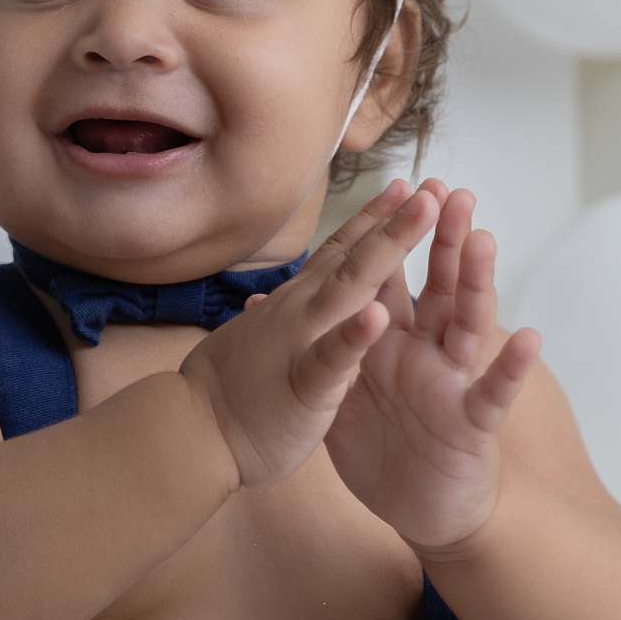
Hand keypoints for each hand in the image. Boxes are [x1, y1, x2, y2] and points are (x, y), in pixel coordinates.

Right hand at [180, 180, 439, 490]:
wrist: (187, 433)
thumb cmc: (221, 394)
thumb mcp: (250, 343)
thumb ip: (266, 319)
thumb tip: (260, 303)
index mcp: (296, 306)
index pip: (340, 252)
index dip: (373, 219)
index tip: (403, 187)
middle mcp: (301, 310)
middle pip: (356, 255)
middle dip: (397, 218)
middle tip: (432, 186)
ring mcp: (301, 340)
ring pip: (351, 286)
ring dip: (389, 247)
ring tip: (423, 212)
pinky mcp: (303, 384)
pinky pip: (331, 357)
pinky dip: (354, 335)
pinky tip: (378, 315)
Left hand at [323, 185, 541, 552]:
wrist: (418, 512)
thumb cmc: (385, 451)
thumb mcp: (340, 396)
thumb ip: (318, 349)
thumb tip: (269, 306)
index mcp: (394, 342)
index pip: (394, 278)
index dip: (394, 237)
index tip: (398, 187)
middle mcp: (429, 353)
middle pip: (439, 286)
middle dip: (446, 238)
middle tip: (452, 190)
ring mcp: (453, 383)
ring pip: (469, 324)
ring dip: (477, 283)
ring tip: (484, 239)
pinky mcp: (472, 423)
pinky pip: (493, 392)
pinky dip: (510, 366)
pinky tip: (529, 338)